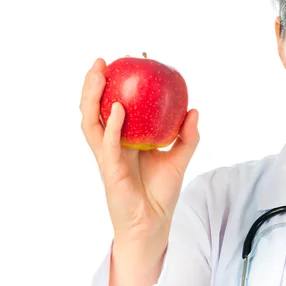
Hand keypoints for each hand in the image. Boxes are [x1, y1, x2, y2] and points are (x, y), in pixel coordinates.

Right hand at [80, 58, 199, 243]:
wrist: (154, 224)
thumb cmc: (160, 192)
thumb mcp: (178, 159)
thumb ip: (186, 136)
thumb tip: (194, 110)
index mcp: (123, 141)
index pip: (112, 108)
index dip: (112, 87)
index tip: (123, 63)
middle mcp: (111, 146)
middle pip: (94, 110)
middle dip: (92, 85)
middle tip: (101, 62)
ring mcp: (107, 158)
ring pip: (91, 123)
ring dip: (92, 98)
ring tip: (98, 74)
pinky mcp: (110, 172)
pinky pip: (108, 145)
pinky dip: (112, 126)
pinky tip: (118, 109)